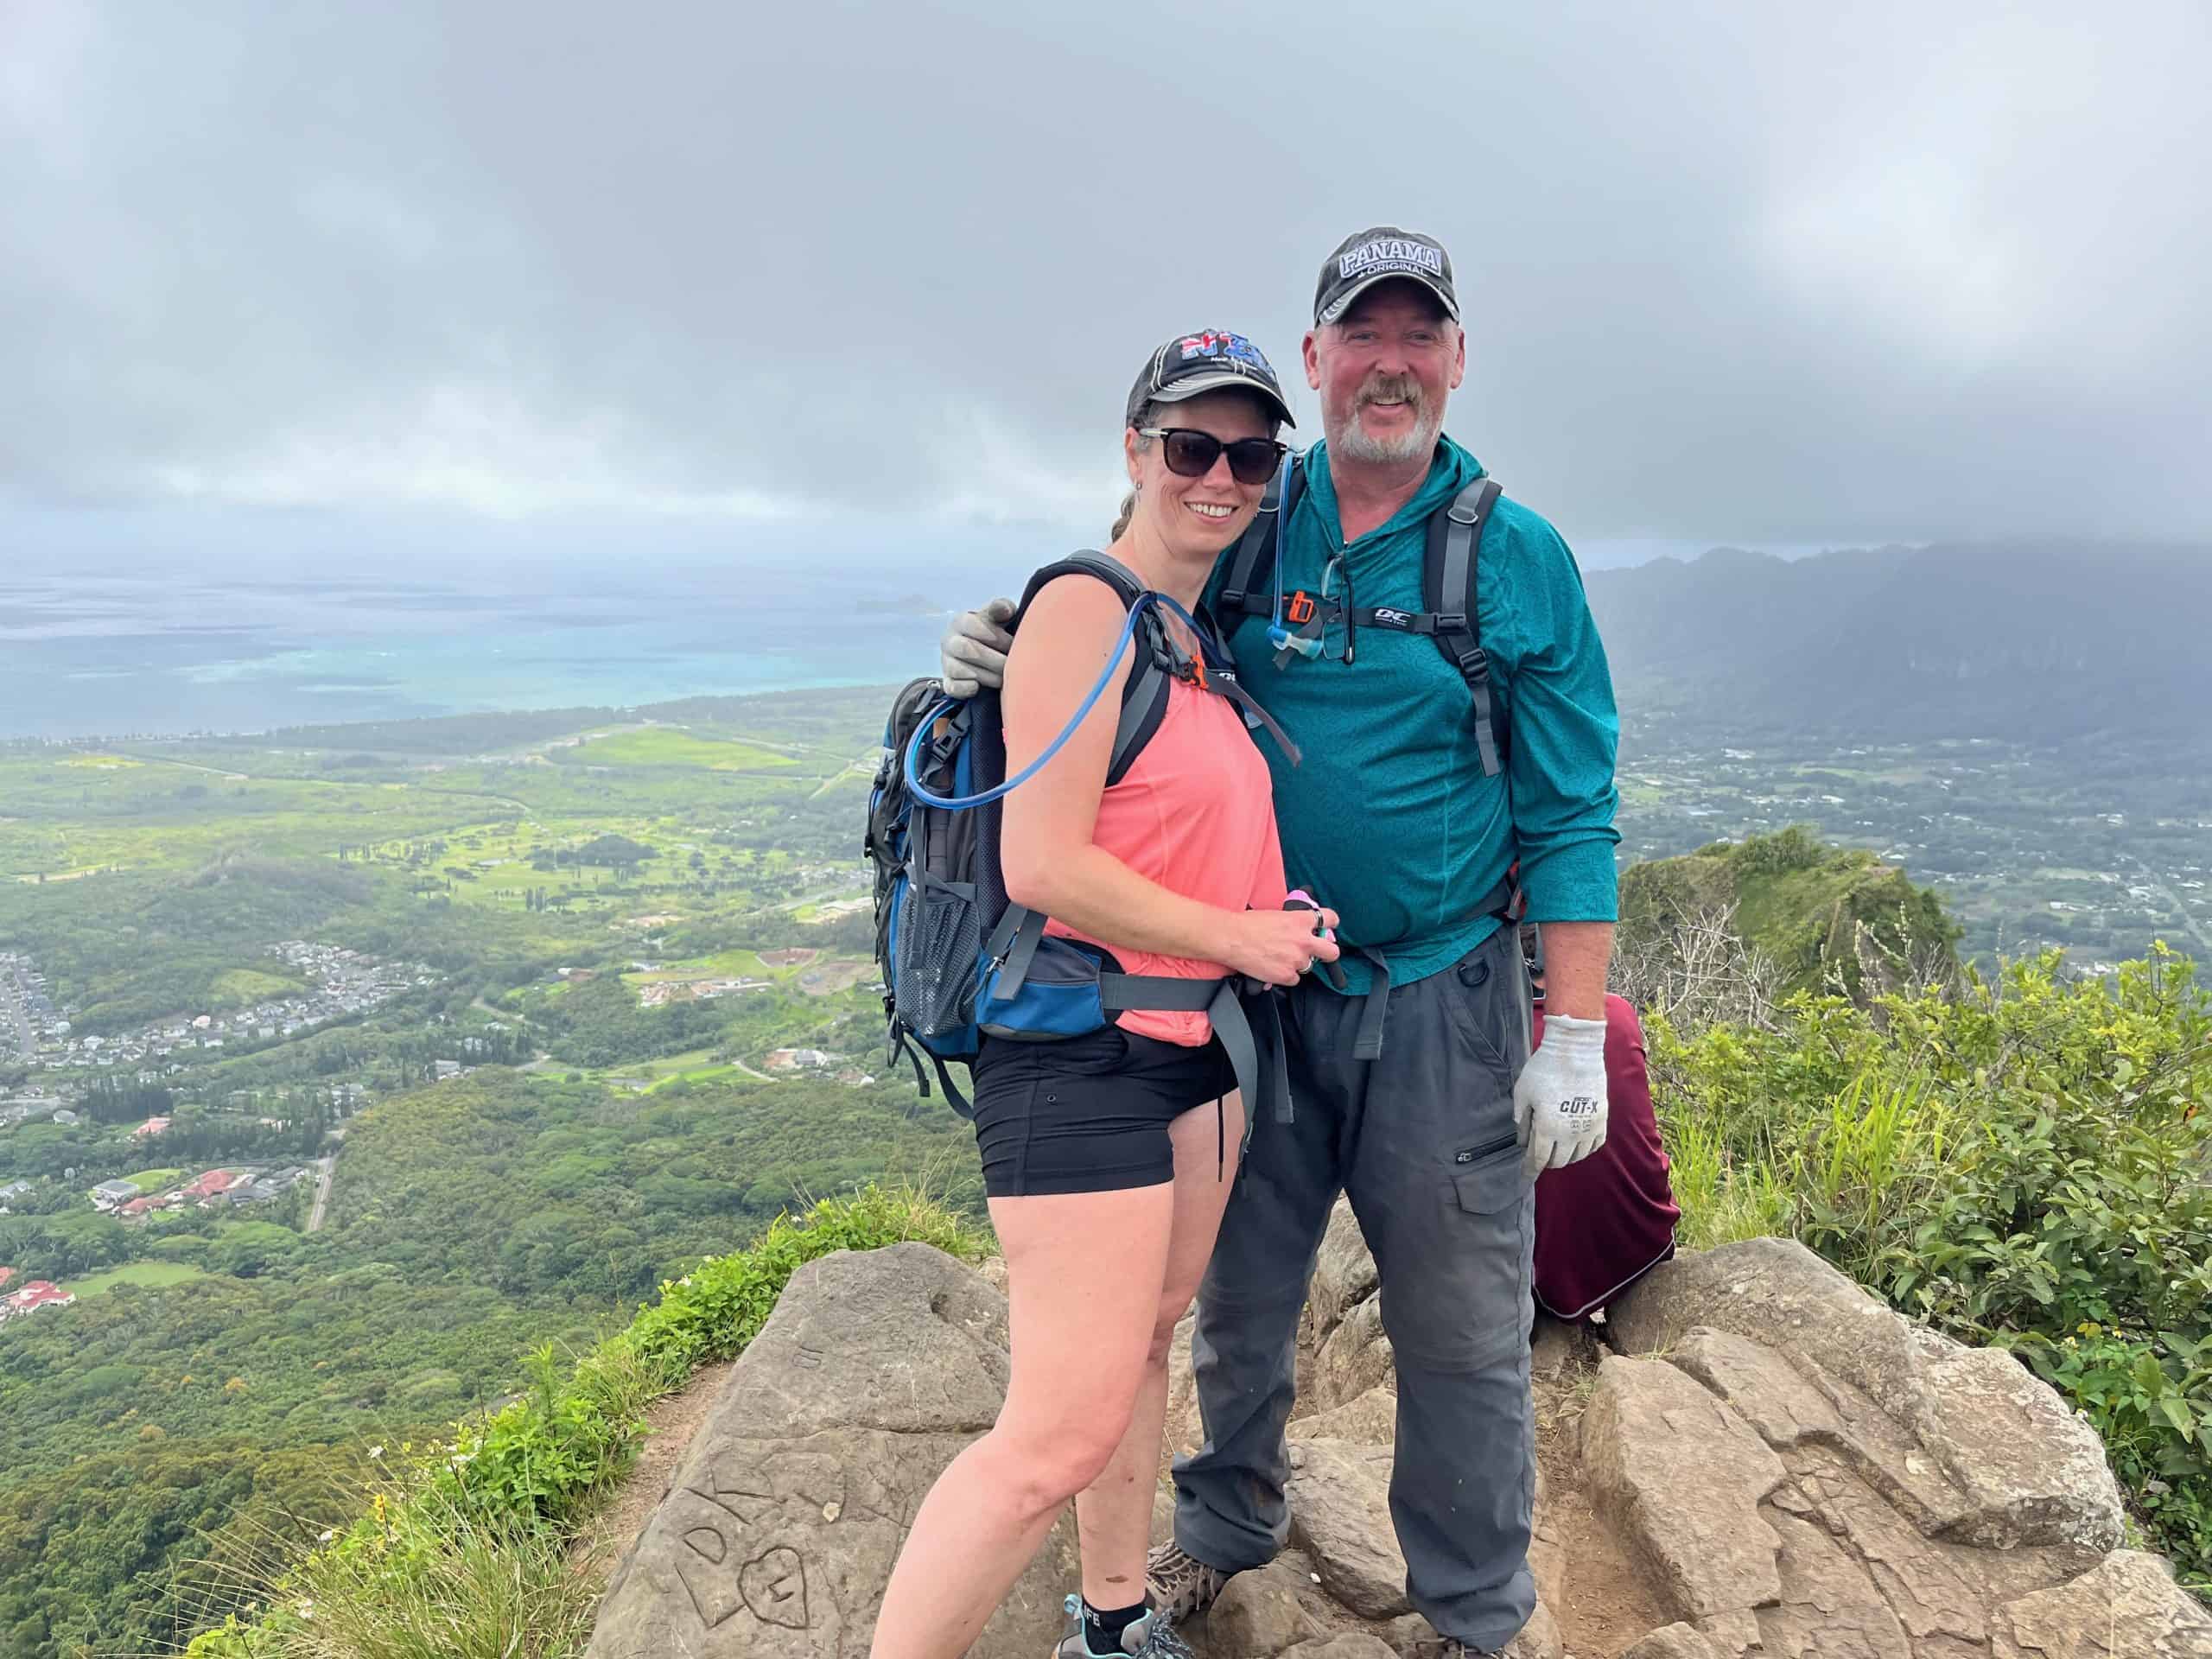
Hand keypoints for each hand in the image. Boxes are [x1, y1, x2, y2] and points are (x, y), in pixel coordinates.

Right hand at [940, 597, 1015, 696]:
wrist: (982, 651)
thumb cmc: (992, 632)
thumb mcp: (998, 617)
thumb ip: (1001, 608)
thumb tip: (1005, 610)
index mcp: (960, 621)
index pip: (972, 624)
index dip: (994, 635)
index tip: (1011, 643)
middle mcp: (949, 641)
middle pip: (967, 649)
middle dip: (993, 659)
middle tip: (1011, 664)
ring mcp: (947, 663)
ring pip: (961, 670)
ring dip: (987, 676)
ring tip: (1003, 678)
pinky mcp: (948, 683)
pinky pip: (953, 688)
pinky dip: (967, 689)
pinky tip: (981, 687)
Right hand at [1223, 905, 1340, 987]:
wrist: (1232, 939)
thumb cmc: (1248, 924)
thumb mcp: (1277, 915)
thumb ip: (1293, 923)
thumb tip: (1298, 929)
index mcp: (1301, 920)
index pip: (1331, 919)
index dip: (1330, 925)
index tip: (1326, 928)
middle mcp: (1304, 941)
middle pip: (1332, 951)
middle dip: (1328, 952)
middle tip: (1319, 952)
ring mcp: (1297, 960)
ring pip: (1308, 966)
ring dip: (1298, 964)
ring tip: (1281, 958)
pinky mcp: (1287, 975)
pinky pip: (1294, 979)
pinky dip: (1286, 975)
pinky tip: (1274, 967)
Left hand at [1513, 1012, 1607, 1178]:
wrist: (1575, 1051)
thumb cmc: (1544, 1069)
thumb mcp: (1523, 1093)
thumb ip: (1522, 1119)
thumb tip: (1523, 1139)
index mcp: (1547, 1128)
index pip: (1538, 1159)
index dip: (1530, 1170)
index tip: (1525, 1176)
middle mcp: (1569, 1134)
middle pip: (1558, 1161)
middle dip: (1546, 1162)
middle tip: (1539, 1156)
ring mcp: (1588, 1127)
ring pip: (1577, 1156)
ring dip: (1565, 1157)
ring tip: (1556, 1150)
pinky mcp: (1601, 1119)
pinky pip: (1594, 1145)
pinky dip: (1584, 1149)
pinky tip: (1576, 1145)